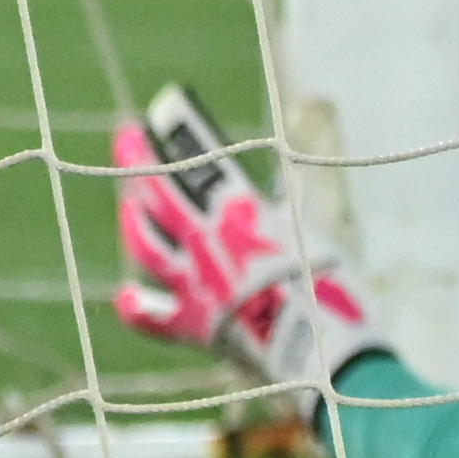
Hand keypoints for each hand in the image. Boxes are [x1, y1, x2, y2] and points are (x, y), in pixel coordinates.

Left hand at [111, 125, 383, 393]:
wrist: (324, 354)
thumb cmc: (335, 288)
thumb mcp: (318, 228)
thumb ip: (292, 195)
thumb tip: (285, 153)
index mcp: (241, 214)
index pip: (203, 159)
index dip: (183, 129)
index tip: (168, 103)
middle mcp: (208, 245)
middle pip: (160, 193)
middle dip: (139, 159)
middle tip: (127, 134)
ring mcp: (196, 286)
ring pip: (147, 245)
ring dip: (133, 217)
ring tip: (127, 199)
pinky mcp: (195, 326)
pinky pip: (153, 318)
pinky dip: (137, 306)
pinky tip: (124, 295)